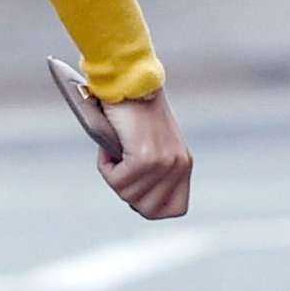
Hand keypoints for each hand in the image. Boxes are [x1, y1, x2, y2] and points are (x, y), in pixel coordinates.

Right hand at [99, 90, 192, 220]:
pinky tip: (109, 146)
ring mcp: (164, 163)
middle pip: (147, 209)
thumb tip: (136, 199)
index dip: (150, 205)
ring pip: (128, 195)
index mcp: (184, 164)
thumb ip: (152, 174)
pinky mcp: (146, 158)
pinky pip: (117, 180)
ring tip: (116, 150)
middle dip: (127, 191)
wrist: (126, 81)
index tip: (137, 184)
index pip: (176, 210)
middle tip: (122, 164)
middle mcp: (179, 165)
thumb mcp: (150, 146)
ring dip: (114, 175)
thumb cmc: (131, 110)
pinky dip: (105, 166)